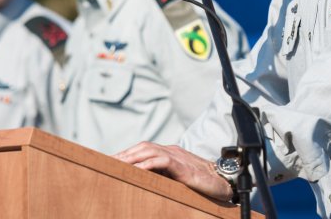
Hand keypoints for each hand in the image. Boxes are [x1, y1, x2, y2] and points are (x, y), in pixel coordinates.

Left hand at [114, 142, 232, 201]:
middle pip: (143, 147)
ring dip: (131, 156)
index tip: (110, 161)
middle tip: (106, 162)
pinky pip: (162, 161)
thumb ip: (163, 176)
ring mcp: (177, 157)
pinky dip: (147, 164)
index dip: (127, 154)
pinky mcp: (183, 166)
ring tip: (116, 164)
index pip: (143, 149)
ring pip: (149, 150)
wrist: (223, 182)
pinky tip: (136, 170)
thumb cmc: (201, 183)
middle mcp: (172, 151)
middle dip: (124, 153)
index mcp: (169, 153)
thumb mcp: (178, 178)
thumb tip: (143, 180)